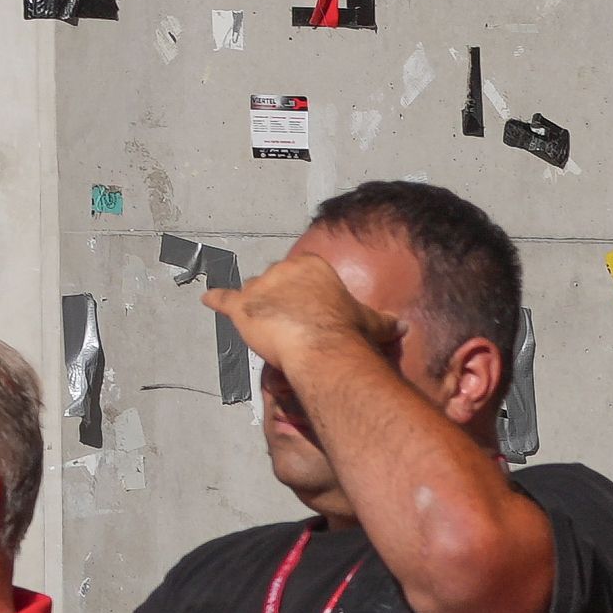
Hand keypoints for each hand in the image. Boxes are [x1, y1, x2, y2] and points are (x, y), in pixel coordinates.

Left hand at [220, 246, 409, 381]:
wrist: (321, 346)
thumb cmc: (347, 331)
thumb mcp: (370, 322)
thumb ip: (383, 320)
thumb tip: (405, 326)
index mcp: (311, 266)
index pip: (300, 274)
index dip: (302, 293)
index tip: (308, 309)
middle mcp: (282, 269)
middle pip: (274, 280)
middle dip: (278, 297)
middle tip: (287, 320)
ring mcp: (259, 287)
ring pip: (252, 291)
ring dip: (255, 304)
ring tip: (261, 322)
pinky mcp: (240, 307)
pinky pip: (223, 299)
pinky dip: (215, 299)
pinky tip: (206, 299)